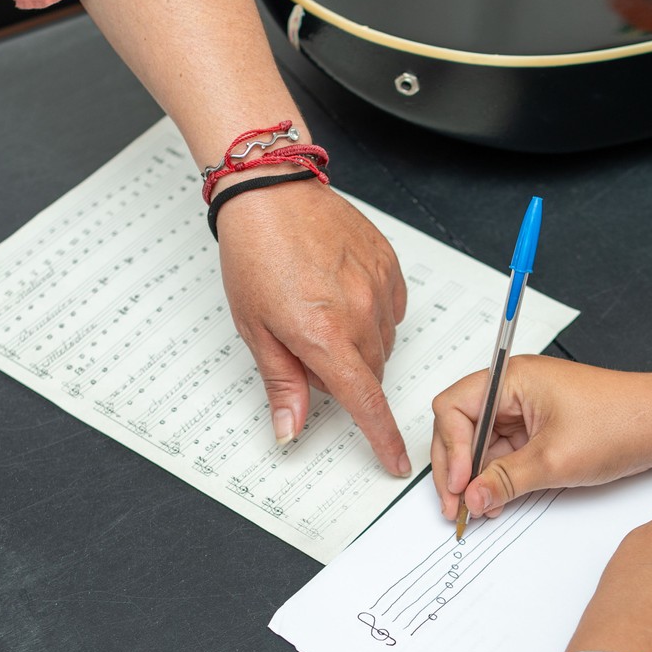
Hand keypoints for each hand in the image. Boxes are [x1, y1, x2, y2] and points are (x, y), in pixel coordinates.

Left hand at [216, 176, 410, 474]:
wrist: (270, 192)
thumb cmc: (255, 254)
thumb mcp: (255, 329)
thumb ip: (282, 382)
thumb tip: (290, 429)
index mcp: (325, 336)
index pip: (365, 402)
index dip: (383, 437)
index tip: (395, 460)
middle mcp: (360, 314)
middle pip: (369, 374)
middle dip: (342, 375)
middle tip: (304, 346)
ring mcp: (379, 287)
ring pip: (381, 343)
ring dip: (357, 345)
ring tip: (318, 312)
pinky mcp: (388, 264)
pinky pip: (391, 309)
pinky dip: (370, 313)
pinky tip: (341, 294)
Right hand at [429, 357, 651, 520]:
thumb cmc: (622, 423)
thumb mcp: (555, 460)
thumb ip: (506, 481)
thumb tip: (471, 497)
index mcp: (512, 378)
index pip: (454, 408)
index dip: (451, 449)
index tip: (460, 484)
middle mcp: (514, 388)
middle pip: (462, 426)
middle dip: (457, 468)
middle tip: (456, 507)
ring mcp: (527, 408)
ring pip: (482, 443)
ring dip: (476, 477)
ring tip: (479, 510)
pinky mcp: (540, 427)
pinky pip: (505, 450)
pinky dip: (498, 476)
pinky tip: (498, 500)